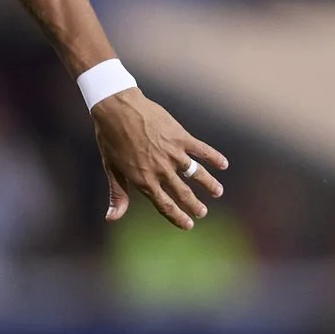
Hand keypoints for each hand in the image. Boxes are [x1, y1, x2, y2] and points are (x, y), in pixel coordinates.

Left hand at [92, 91, 226, 229]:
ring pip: (196, 174)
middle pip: (183, 193)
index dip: (177, 217)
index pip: (165, 205)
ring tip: (218, 192)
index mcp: (144, 180)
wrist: (117, 108)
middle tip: (203, 212)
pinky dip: (214, 157)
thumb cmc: (110, 139)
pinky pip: (202, 150)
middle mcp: (161, 170)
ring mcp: (173, 154)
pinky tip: (224, 164)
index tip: (189, 225)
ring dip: (209, 184)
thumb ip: (118, 195)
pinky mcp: (180, 137)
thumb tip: (111, 218)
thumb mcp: (111, 169)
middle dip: (195, 205)